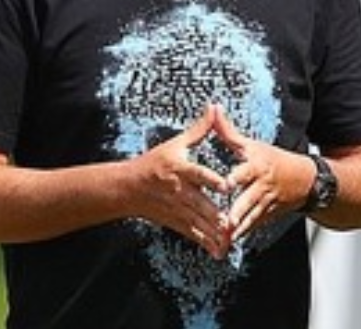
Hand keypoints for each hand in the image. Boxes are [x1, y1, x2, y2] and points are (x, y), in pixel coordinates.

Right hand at [128, 105, 231, 257]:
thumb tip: (214, 108)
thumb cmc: (154, 163)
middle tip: (232, 222)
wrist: (128, 188)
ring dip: (213, 232)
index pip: (198, 174)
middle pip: (200, 204)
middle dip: (215, 215)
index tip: (226, 186)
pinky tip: (219, 251)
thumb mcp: (175, 144)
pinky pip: (192, 234)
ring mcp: (177, 209)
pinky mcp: (175, 221)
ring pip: (198, 222)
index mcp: (180, 169)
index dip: (211, 180)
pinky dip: (205, 243)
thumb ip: (199, 129)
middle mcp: (179, 191)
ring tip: (230, 240)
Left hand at [213, 105, 313, 242]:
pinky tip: (229, 243)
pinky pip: (254, 225)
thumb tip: (213, 109)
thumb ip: (228, 131)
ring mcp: (266, 203)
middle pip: (249, 199)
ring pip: (252, 217)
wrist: (304, 180)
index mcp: (257, 166)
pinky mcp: (266, 216)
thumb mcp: (252, 144)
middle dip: (238, 211)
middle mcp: (262, 186)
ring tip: (226, 237)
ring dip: (239, 227)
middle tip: (226, 220)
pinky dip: (243, 234)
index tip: (225, 184)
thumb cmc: (272, 159)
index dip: (235, 178)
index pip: (245, 172)